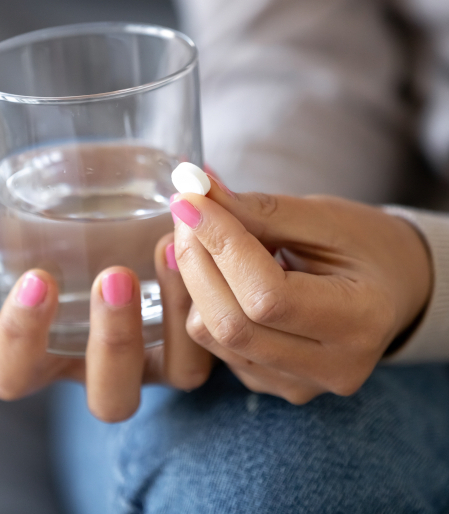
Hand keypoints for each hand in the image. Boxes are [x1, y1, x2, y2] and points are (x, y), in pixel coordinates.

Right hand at [0, 208, 211, 420]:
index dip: (20, 339)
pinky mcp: (206, 339)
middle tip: (114, 275)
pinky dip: (208, 300)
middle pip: (109, 397)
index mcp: (54, 347)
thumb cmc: (86, 220)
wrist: (149, 208)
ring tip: (167, 249)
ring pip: (177, 375)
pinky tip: (203, 246)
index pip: (16, 374)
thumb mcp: (44, 220)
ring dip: (173, 316)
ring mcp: (164, 358)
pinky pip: (215, 343)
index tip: (36, 281)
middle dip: (112, 340)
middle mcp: (110, 364)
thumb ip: (2, 233)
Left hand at [170, 182, 431, 403]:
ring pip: (214, 337)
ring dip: (193, 278)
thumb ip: (258, 210)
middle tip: (186, 210)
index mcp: (360, 320)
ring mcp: (300, 384)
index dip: (221, 244)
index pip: (269, 295)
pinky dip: (204, 299)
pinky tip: (219, 268)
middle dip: (196, 259)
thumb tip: (196, 193)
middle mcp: (333, 367)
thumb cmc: (364, 245)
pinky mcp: (273, 384)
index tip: (190, 199)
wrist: (390, 288)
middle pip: (232, 324)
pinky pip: (215, 345)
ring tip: (204, 234)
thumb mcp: (323, 217)